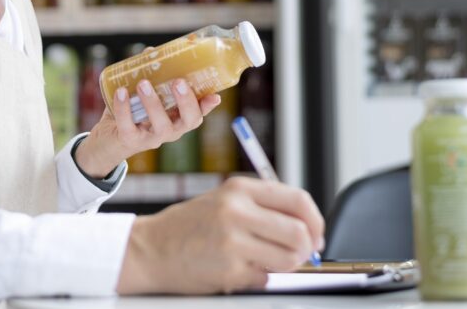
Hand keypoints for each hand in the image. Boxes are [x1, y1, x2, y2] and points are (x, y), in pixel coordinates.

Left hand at [73, 79, 221, 178]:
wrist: (108, 139)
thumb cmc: (133, 112)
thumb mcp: (145, 95)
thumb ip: (152, 76)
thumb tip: (151, 51)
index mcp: (178, 118)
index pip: (198, 112)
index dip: (208, 105)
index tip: (215, 95)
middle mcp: (171, 130)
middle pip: (189, 121)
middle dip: (186, 101)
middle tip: (178, 82)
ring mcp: (152, 138)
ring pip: (161, 125)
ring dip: (153, 103)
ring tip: (143, 83)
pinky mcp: (130, 140)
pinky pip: (129, 125)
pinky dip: (124, 108)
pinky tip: (121, 91)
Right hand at [116, 177, 325, 294]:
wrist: (150, 249)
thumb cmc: (191, 227)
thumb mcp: (226, 201)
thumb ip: (264, 208)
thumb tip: (309, 230)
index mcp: (240, 188)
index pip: (298, 200)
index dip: (316, 221)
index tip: (316, 235)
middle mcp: (237, 211)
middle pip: (299, 232)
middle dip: (306, 249)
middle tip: (299, 255)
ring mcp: (232, 241)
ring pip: (289, 259)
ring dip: (286, 266)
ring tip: (265, 262)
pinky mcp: (228, 269)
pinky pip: (265, 278)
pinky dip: (260, 278)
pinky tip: (239, 270)